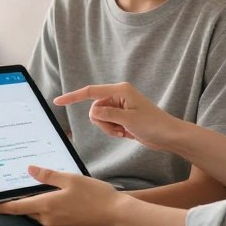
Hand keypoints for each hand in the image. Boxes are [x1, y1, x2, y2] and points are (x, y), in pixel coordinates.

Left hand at [0, 166, 126, 225]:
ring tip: (51, 195)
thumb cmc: (95, 195)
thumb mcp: (71, 179)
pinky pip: (52, 223)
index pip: (17, 207)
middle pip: (29, 212)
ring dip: (40, 208)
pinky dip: (51, 214)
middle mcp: (48, 220)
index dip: (2, 207)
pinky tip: (63, 206)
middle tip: (22, 192)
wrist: (117, 216)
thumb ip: (48, 175)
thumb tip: (30, 170)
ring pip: (41, 217)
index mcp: (47, 205)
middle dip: (24, 204)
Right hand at [55, 82, 182, 149]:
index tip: (58, 101)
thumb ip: (108, 115)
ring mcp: (119, 106)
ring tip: (124, 132)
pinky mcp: (121, 116)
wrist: (168, 135)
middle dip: (102, 122)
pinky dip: (113, 131)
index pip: (90, 92)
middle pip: (94, 109)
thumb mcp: (128, 120)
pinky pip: (107, 124)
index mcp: (120, 90)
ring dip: (108, 128)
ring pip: (99, 118)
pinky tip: (126, 133)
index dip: (73, 97)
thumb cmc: (153, 124)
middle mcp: (118, 96)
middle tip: (118, 129)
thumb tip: (93, 112)